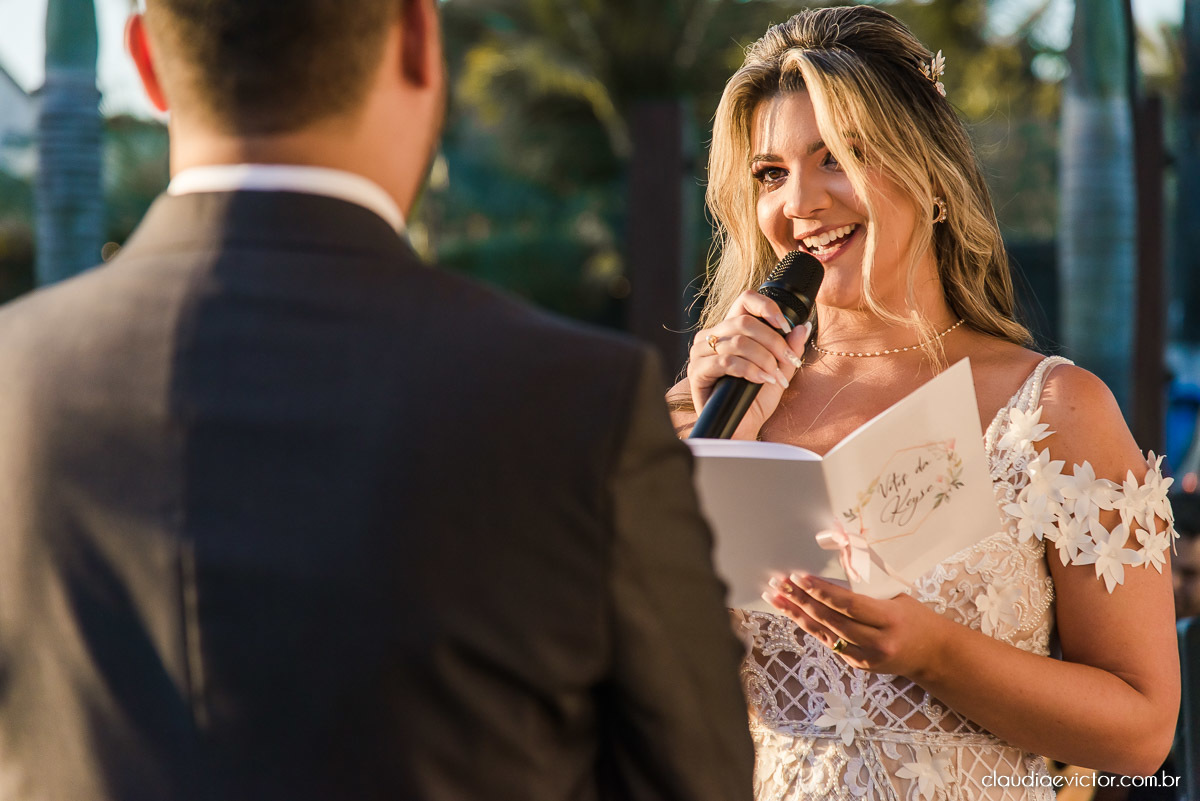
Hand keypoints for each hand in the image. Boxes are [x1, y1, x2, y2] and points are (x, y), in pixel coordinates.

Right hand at [688, 291, 811, 439]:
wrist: (740, 428)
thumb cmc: (755, 400)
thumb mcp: (779, 371)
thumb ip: (789, 349)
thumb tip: (802, 326)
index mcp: (730, 329)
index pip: (745, 300)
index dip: (767, 307)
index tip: (786, 326)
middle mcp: (712, 335)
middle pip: (745, 322)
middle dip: (773, 342)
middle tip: (788, 361)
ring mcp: (701, 352)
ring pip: (738, 342)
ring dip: (764, 359)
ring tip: (775, 376)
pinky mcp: (697, 371)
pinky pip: (727, 361)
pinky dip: (750, 370)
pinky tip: (761, 380)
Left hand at [763, 572, 951, 679]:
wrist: (933, 654)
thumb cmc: (916, 618)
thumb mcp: (897, 597)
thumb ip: (868, 586)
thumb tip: (839, 556)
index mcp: (890, 620)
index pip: (849, 605)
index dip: (821, 591)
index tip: (799, 577)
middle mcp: (877, 643)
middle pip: (831, 619)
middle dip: (802, 600)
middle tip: (780, 583)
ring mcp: (866, 657)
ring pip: (824, 633)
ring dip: (797, 614)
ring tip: (776, 597)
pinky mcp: (857, 664)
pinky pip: (829, 642)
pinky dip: (809, 626)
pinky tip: (793, 612)